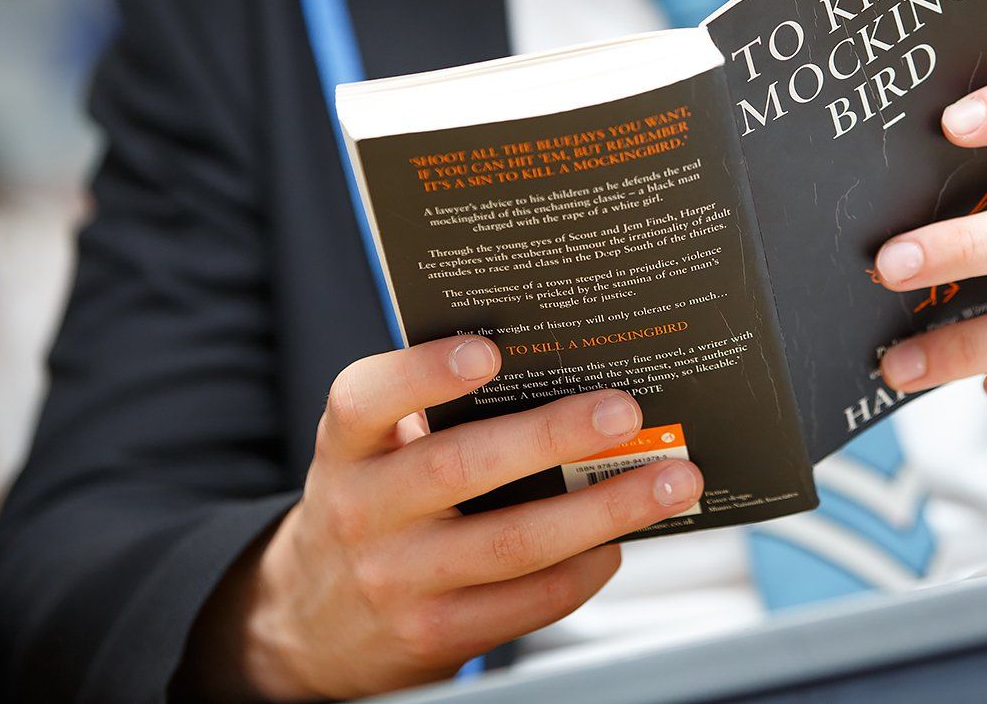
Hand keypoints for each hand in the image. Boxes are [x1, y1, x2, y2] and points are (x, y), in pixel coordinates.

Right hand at [184, 335, 702, 700]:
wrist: (315, 622)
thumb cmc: (376, 503)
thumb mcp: (375, 451)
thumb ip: (435, 410)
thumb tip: (560, 365)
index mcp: (349, 447)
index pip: (368, 400)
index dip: (423, 372)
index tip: (488, 351)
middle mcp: (363, 511)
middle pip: (460, 467)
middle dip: (552, 435)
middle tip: (624, 411)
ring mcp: (398, 579)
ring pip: (514, 542)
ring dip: (605, 510)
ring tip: (671, 480)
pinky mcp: (437, 634)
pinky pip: (528, 602)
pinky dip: (584, 569)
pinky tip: (618, 542)